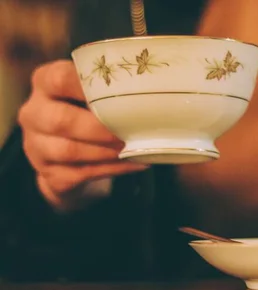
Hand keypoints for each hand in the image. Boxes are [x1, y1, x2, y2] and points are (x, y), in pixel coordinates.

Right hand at [18, 60, 147, 211]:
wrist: (69, 156)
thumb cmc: (90, 114)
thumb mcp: (93, 94)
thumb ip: (111, 89)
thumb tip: (154, 92)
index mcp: (44, 83)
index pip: (60, 79)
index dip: (90, 88)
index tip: (122, 94)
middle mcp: (33, 113)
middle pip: (61, 120)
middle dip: (101, 129)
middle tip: (130, 131)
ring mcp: (36, 146)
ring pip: (69, 151)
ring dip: (107, 152)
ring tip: (134, 149)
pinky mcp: (49, 174)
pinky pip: (80, 174)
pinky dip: (112, 170)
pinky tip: (133, 164)